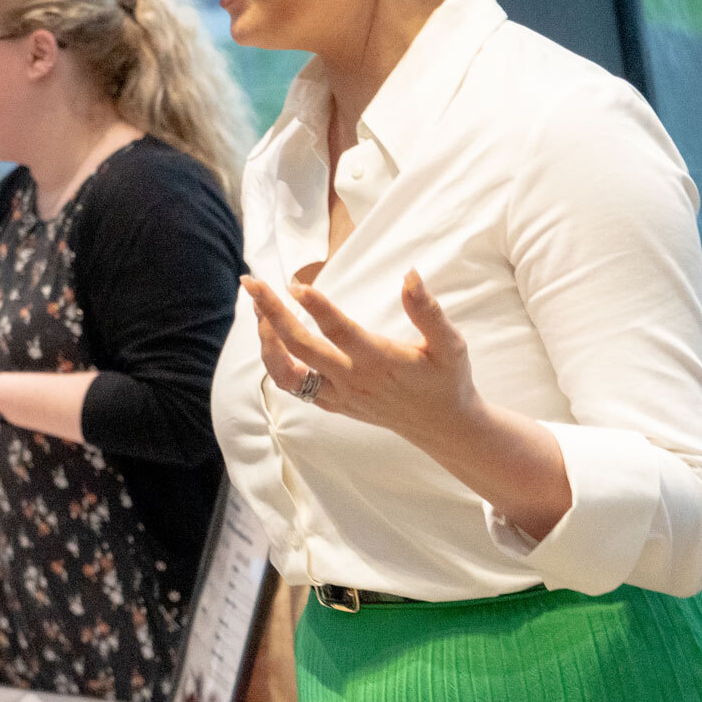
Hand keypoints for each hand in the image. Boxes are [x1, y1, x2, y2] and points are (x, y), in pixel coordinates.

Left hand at [242, 271, 479, 447]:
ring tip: (258, 307)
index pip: (340, 333)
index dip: (317, 308)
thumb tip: (410, 275)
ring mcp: (337, 395)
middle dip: (271, 313)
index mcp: (379, 362)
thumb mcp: (450, 344)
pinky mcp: (331, 404)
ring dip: (266, 339)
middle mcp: (352, 381)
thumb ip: (428, 311)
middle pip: (300, 347)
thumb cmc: (447, 379)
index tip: (295, 285)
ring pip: (286, 373)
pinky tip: (271, 333)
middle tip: (252, 282)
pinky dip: (276, 360)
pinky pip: (292, 385)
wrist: (442, 426)